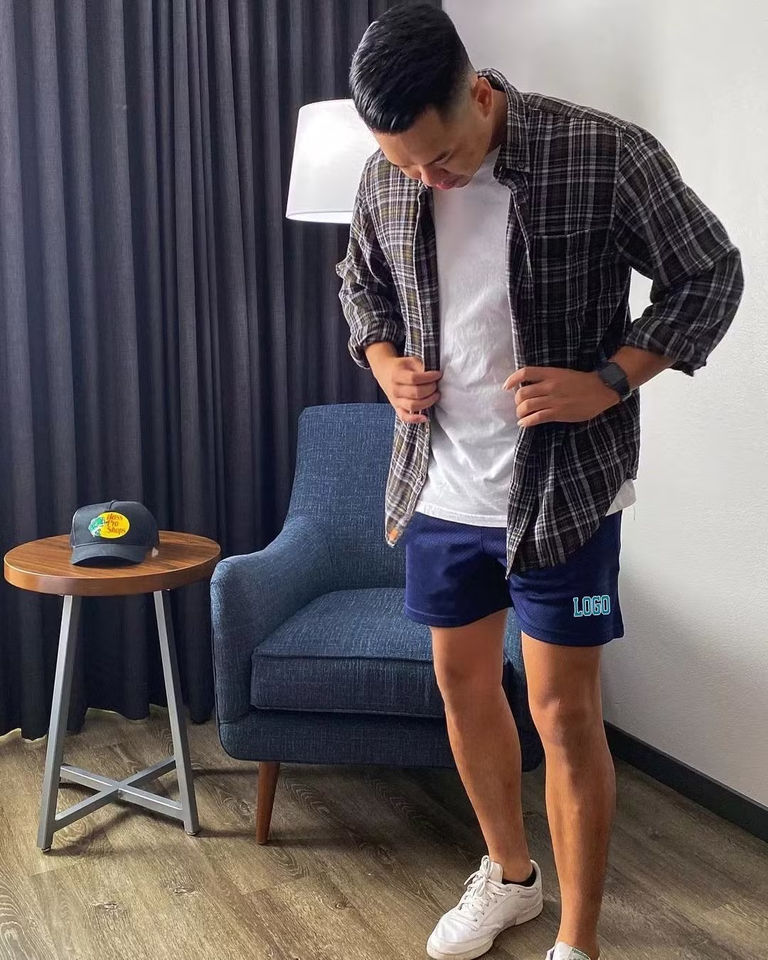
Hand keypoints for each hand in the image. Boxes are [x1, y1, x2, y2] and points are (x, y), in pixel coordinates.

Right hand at [374, 355, 441, 423]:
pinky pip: (405, 417)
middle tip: (436, 385)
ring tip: (435, 395)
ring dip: (428, 402)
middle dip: (431, 389)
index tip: (438, 374)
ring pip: (413, 405)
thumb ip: (422, 368)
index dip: (429, 377)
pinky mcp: (397, 408)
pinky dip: (415, 419)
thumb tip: (435, 377)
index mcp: (397, 375)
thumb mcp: (411, 362)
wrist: (385, 372)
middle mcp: (395, 389)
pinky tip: (425, 417)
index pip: (415, 378)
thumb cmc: (400, 367)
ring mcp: (395, 400)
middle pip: (416, 393)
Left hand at [502, 365, 618, 426]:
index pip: (525, 372)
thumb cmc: (581, 382)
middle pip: (522, 393)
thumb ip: (547, 378)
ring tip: (521, 415)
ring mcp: (554, 399)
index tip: (506, 387)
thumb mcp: (562, 373)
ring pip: (527, 406)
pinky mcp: (558, 412)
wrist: (601, 389)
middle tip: (520, 405)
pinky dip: (526, 422)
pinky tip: (524, 423)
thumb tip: (529, 386)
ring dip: (520, 412)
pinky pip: (537, 418)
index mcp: (550, 373)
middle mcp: (550, 385)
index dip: (512, 379)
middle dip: (517, 401)